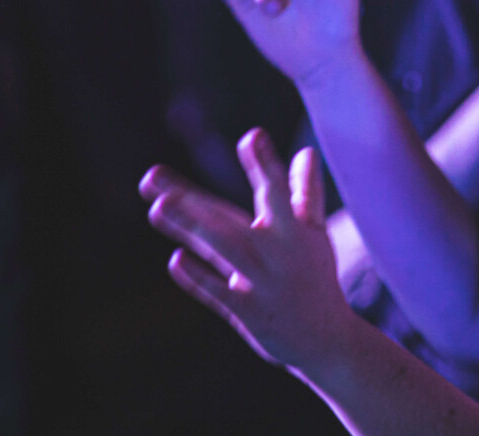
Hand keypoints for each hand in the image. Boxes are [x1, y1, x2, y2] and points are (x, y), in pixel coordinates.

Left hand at [141, 129, 359, 375]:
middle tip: (152, 176)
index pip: (277, 191)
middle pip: (229, 219)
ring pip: (222, 250)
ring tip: (158, 207)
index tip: (252, 138)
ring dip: (190, 227)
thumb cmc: (315, 278)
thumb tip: (306, 152)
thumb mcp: (315, 234)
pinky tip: (176, 259)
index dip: (265, 165)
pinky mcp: (248, 312)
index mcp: (294, 230)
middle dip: (192, 199)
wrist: (326, 339)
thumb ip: (306, 193)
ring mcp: (261, 283)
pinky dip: (198, 277)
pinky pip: (219, 293)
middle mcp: (277, 252)